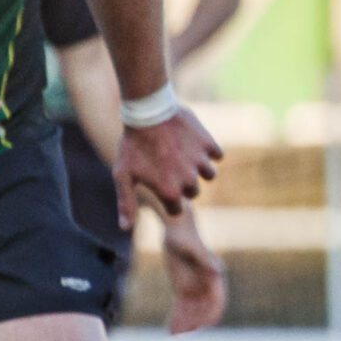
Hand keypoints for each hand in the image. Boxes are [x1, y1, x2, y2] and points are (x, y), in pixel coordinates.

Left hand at [114, 107, 221, 226]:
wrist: (147, 112)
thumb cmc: (131, 146)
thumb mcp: (123, 175)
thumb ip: (126, 203)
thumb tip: (125, 228)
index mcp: (169, 192)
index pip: (176, 209)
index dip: (168, 199)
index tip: (159, 185)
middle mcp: (189, 180)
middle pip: (193, 192)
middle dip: (183, 183)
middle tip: (167, 166)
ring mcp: (201, 162)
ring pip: (209, 174)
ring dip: (199, 168)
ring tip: (182, 154)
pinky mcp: (209, 145)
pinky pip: (217, 155)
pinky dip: (208, 151)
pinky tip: (192, 143)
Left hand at [160, 208, 226, 334]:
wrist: (175, 230)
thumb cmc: (185, 236)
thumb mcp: (193, 248)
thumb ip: (205, 260)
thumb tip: (218, 272)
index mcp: (214, 277)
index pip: (218, 300)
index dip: (213, 313)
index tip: (205, 325)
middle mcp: (207, 285)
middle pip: (204, 309)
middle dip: (194, 322)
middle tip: (183, 333)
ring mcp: (195, 288)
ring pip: (192, 311)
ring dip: (184, 324)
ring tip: (174, 335)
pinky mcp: (183, 288)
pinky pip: (181, 307)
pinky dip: (176, 318)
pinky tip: (169, 328)